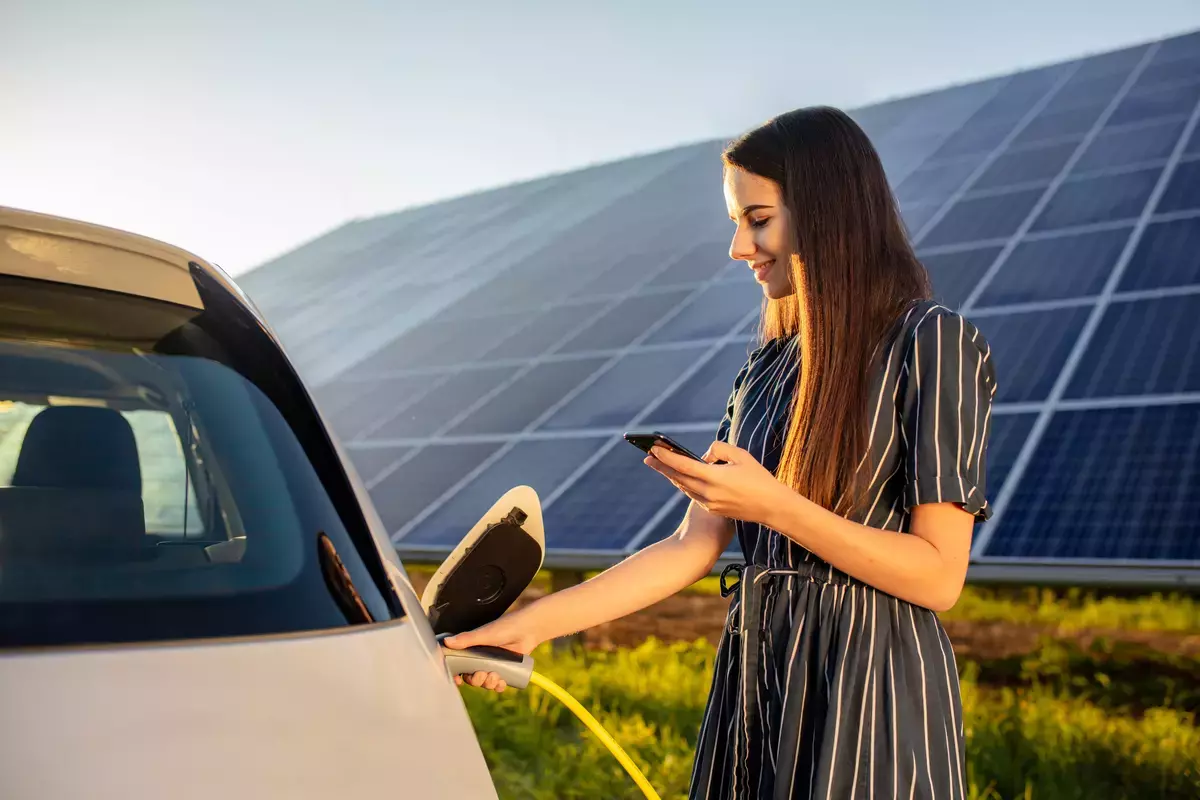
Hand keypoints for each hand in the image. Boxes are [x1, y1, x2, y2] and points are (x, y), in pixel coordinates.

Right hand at [441, 609, 542, 693]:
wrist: (529, 629)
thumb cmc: (506, 627)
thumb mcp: (484, 634)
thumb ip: (466, 639)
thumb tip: (446, 642)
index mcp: (473, 650)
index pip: (460, 666)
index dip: (457, 675)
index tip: (458, 680)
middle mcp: (481, 658)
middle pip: (472, 677)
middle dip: (476, 680)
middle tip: (482, 674)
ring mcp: (494, 665)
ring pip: (485, 682)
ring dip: (488, 684)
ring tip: (495, 677)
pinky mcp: (506, 669)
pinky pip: (498, 683)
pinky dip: (499, 686)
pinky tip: (501, 683)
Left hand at [644, 440, 789, 526]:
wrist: (772, 507)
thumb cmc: (759, 478)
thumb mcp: (741, 455)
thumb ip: (719, 449)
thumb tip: (703, 456)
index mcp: (715, 478)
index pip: (683, 465)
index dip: (667, 456)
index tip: (654, 448)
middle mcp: (708, 493)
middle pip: (678, 477)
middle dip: (662, 466)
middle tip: (647, 456)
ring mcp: (709, 503)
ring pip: (684, 487)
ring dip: (672, 475)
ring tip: (659, 464)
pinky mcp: (713, 509)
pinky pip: (693, 494)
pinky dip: (685, 483)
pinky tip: (680, 476)